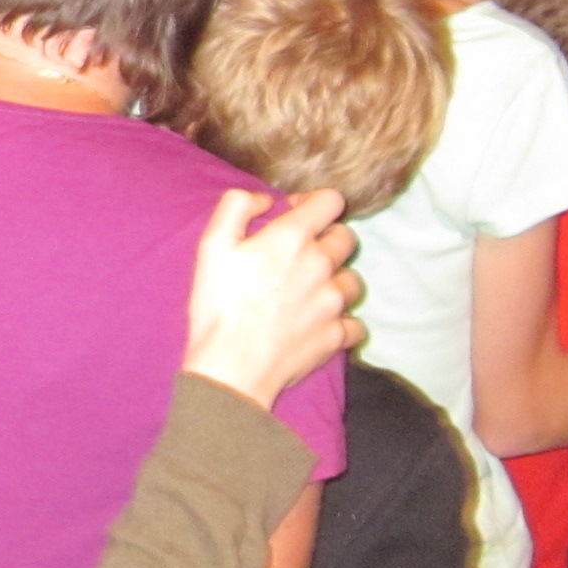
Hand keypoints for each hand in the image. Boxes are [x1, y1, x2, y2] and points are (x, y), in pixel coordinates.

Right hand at [182, 189, 360, 409]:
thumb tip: (265, 200)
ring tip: (309, 292)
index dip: (312, 202)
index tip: (293, 215)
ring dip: (335, 280)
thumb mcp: (212, 244)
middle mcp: (322, 264)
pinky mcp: (337, 335)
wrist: (232, 367)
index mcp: (293, 238)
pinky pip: (355, 322)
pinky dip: (341, 321)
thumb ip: (237, 206)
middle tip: (298, 256)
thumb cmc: (218, 305)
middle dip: (326, 239)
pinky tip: (319, 323)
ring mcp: (334, 302)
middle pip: (346, 238)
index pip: (330, 200)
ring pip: (353, 280)